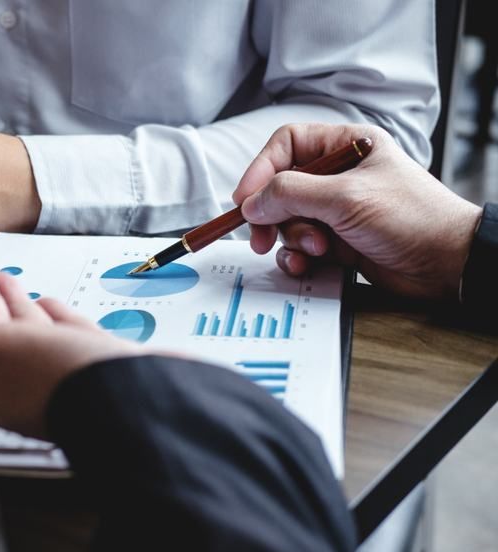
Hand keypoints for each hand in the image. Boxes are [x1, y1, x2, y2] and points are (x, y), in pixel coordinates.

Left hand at [0, 256, 143, 437]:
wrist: (142, 403)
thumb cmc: (62, 382)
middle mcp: (24, 380)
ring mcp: (62, 372)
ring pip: (26, 330)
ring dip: (10, 303)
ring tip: (1, 275)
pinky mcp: (96, 364)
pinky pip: (65, 335)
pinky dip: (53, 317)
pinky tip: (49, 303)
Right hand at [232, 123, 481, 299]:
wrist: (447, 264)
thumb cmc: (411, 218)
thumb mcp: (346, 197)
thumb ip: (291, 195)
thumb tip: (249, 204)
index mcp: (346, 146)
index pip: (286, 145)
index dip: (260, 170)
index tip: (244, 200)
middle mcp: (338, 175)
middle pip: (279, 188)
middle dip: (271, 214)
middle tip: (259, 236)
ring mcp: (336, 210)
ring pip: (286, 221)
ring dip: (293, 239)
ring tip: (318, 249)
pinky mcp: (336, 242)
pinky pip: (298, 247)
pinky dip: (297, 258)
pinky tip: (309, 265)